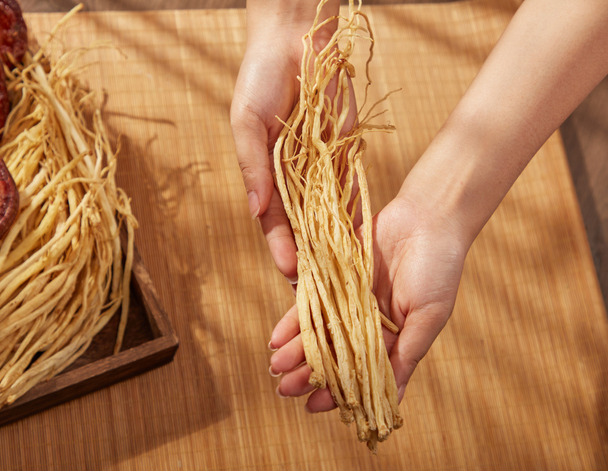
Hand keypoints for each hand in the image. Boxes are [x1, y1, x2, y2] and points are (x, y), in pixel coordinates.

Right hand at [230, 0, 344, 280]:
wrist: (298, 44)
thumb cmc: (261, 79)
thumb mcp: (246, 122)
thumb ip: (252, 166)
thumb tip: (256, 211)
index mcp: (264, 175)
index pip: (271, 221)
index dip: (280, 246)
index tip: (291, 271)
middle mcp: (291, 180)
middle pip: (300, 227)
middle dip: (308, 258)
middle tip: (316, 290)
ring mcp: (318, 172)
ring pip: (326, 218)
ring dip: (332, 247)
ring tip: (342, 276)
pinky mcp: (343, 158)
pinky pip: (349, 192)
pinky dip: (354, 217)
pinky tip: (362, 242)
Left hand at [268, 194, 467, 410]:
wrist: (430, 215)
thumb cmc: (438, 268)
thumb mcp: (427, 317)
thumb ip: (406, 356)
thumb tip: (392, 402)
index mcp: (393, 339)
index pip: (361, 373)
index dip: (338, 391)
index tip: (315, 406)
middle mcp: (368, 323)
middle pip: (334, 354)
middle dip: (309, 374)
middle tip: (284, 390)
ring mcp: (350, 300)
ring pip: (318, 331)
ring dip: (296, 350)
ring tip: (275, 367)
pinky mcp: (335, 275)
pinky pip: (311, 299)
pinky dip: (294, 319)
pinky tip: (276, 336)